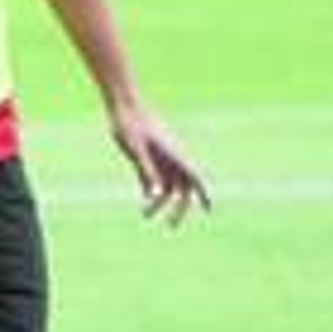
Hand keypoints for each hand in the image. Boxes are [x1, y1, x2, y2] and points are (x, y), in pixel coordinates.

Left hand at [110, 100, 210, 224]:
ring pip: (166, 186)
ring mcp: (159, 158)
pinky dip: (151, 191)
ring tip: (144, 215)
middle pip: (183, 188)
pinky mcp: (146, 157)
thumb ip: (146, 170)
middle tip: (171, 227)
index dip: (204, 193)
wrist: (122, 105)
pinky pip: (152, 179)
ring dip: (159, 201)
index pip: (195, 178)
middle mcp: (171, 158)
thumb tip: (154, 194)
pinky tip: (145, 201)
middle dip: (179, 208)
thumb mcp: (137, 149)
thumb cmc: (131, 124)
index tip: (210, 210)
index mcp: (175, 154)